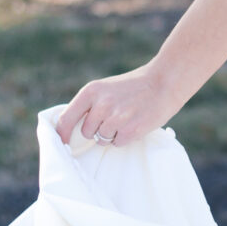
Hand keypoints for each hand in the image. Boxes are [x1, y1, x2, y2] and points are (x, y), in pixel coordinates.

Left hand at [57, 65, 176, 149]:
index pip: (66, 118)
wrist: (164, 82)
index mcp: (91, 91)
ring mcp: (116, 118)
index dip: (62, 134)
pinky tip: (135, 124)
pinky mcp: (131, 130)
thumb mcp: (106, 89)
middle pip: (86, 132)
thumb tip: (69, 128)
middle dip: (97, 130)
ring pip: (102, 139)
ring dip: (112, 134)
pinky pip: (117, 143)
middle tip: (114, 118)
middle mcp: (101, 105)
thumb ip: (90, 105)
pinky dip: (125, 138)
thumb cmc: (134, 87)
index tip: (62, 142)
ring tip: (126, 119)